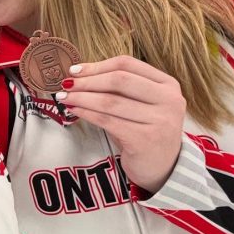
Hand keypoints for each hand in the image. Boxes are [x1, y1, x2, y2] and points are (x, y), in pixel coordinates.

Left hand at [58, 56, 185, 192]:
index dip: (98, 65)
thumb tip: (79, 76)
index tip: (75, 70)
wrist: (163, 168)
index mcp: (168, 84)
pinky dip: (86, 113)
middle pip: (119, 80)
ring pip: (111, 101)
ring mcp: (160, 120)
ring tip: (64, 97)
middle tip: (66, 84)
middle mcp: (169, 99)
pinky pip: (107, 121)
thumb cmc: (144, 131)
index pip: (128, 64)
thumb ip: (117, 90)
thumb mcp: (138, 105)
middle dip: (88, 81)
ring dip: (82, 97)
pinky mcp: (145, 139)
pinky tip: (74, 110)